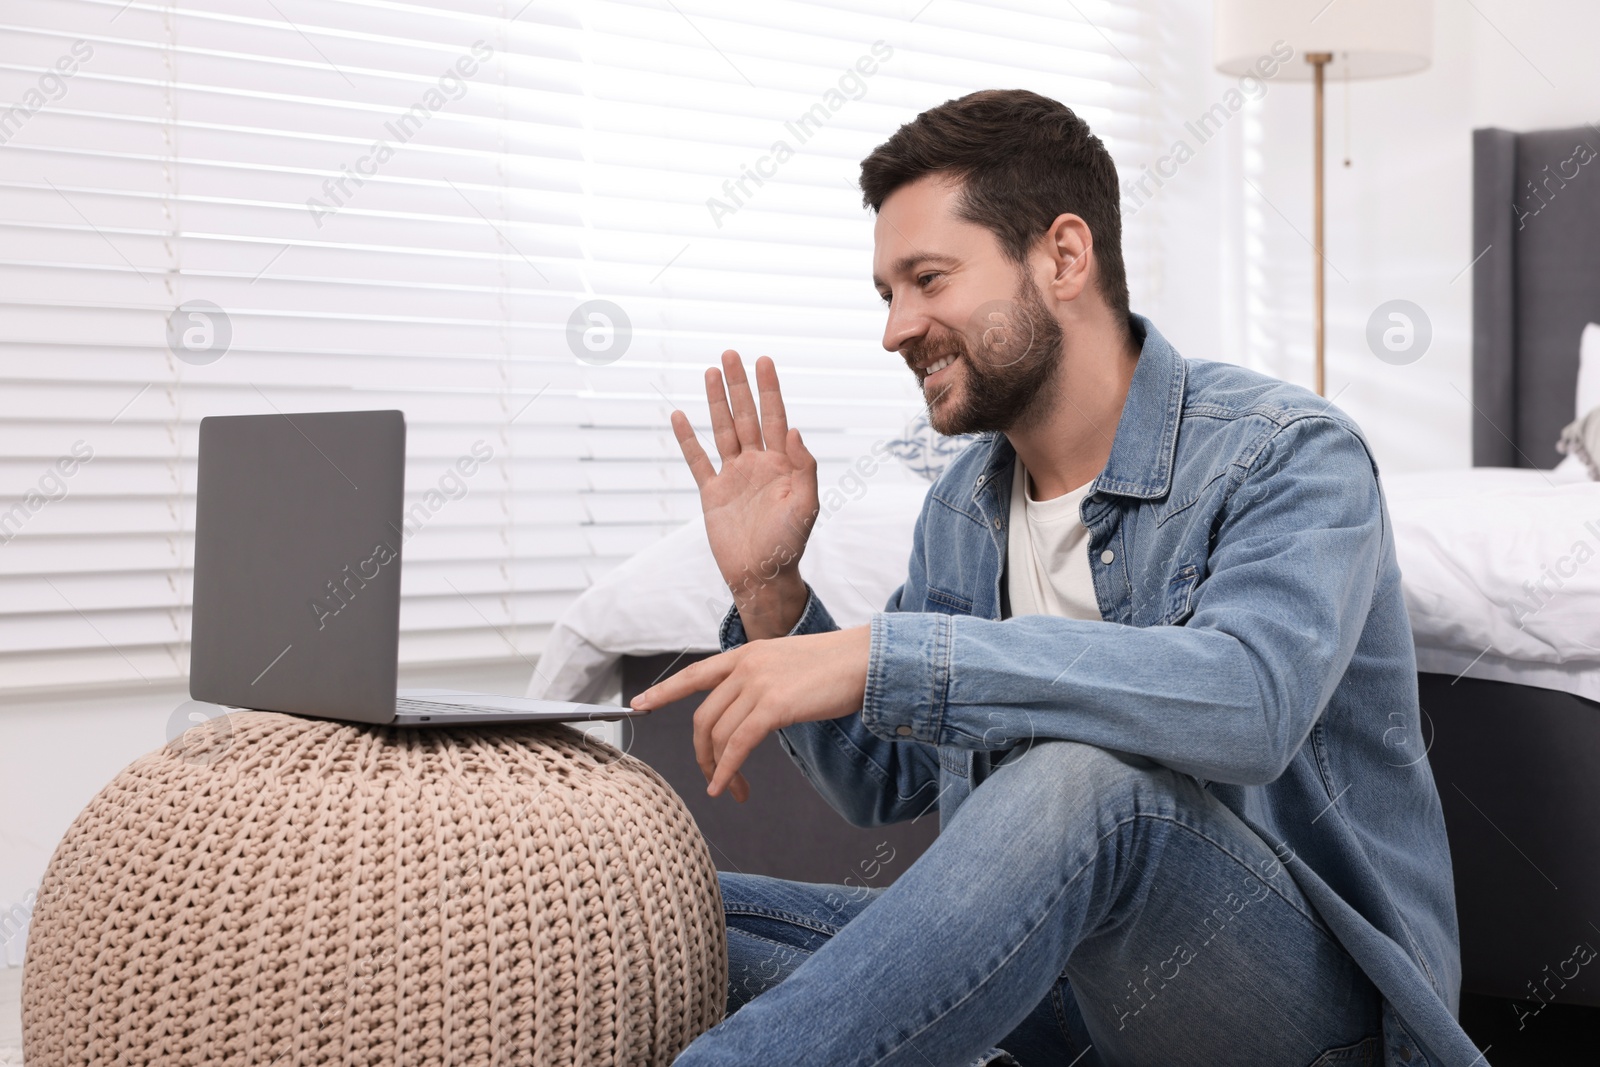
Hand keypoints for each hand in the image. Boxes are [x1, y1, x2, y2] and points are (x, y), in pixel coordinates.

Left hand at [630, 627, 870, 801]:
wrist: (868, 659)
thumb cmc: (838, 668)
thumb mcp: (789, 667)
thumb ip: (764, 683)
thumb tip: (751, 714)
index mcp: (747, 653)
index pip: (695, 673)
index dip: (665, 691)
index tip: (639, 703)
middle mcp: (746, 665)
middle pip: (703, 716)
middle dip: (701, 752)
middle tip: (711, 778)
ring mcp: (758, 683)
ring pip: (719, 734)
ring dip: (719, 769)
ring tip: (731, 790)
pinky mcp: (774, 705)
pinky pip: (738, 744)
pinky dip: (727, 770)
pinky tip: (727, 788)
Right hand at [672, 352, 818, 639]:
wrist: (762, 575)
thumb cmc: (789, 544)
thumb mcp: (807, 507)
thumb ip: (805, 468)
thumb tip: (796, 430)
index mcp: (782, 464)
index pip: (776, 417)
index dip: (769, 389)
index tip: (763, 361)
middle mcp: (757, 463)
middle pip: (747, 415)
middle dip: (739, 385)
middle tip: (731, 354)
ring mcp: (733, 476)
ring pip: (722, 429)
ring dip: (716, 402)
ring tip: (709, 372)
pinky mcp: (712, 492)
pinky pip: (697, 460)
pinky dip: (687, 439)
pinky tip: (680, 416)